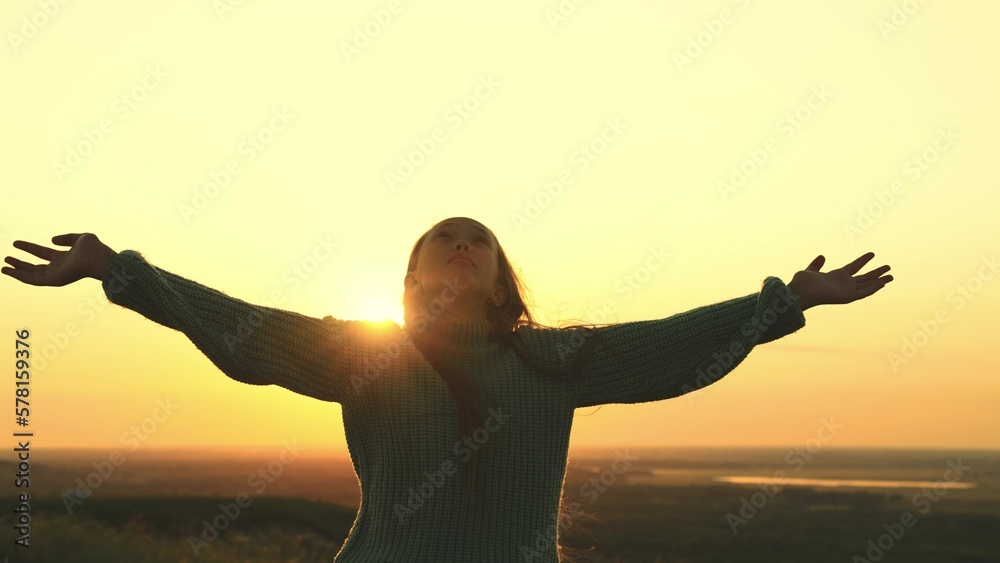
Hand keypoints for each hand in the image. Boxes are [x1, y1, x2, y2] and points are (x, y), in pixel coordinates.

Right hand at [2, 233, 116, 286]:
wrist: (99, 258)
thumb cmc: (95, 249)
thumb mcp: (80, 238)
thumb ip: (67, 238)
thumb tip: (51, 240)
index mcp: (64, 258)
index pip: (42, 253)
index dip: (28, 248)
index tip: (15, 243)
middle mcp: (58, 268)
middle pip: (34, 267)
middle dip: (20, 263)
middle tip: (6, 258)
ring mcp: (56, 275)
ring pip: (31, 275)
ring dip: (17, 271)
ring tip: (3, 267)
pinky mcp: (53, 281)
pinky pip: (33, 280)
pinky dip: (21, 276)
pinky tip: (10, 272)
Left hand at [787, 252, 892, 309]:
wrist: (801, 291)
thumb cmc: (802, 283)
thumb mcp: (810, 271)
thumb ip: (816, 265)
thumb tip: (822, 256)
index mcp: (836, 277)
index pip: (853, 267)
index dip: (863, 260)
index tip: (872, 254)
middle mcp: (843, 284)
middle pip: (864, 277)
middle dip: (876, 273)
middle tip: (888, 267)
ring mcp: (847, 291)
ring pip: (867, 285)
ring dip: (879, 280)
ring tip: (891, 275)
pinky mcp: (848, 297)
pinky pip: (864, 292)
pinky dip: (874, 288)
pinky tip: (883, 283)